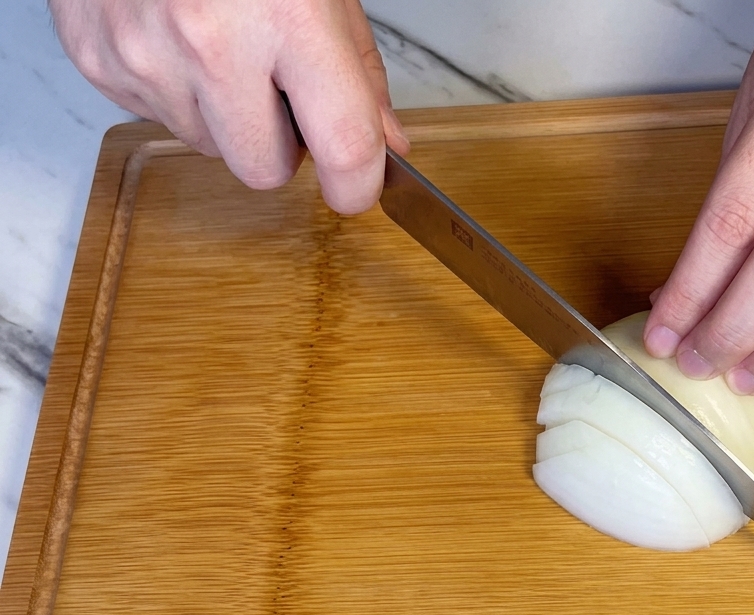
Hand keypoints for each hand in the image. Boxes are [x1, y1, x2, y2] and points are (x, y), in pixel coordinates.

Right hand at [49, 0, 407, 213]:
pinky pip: (156, 116)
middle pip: (262, 171)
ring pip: (207, 146)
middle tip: (277, 90)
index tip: (358, 188)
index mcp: (286, 17)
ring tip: (218, 43)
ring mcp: (145, 55)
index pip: (342, 147)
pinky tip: (174, 35)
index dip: (358, 185)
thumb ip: (359, 70)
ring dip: (222, 114)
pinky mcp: (99, 59)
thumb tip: (384, 141)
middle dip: (278, 147)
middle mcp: (210, 44)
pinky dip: (175, 90)